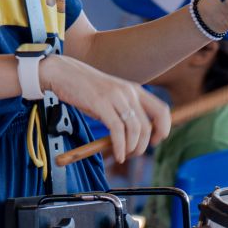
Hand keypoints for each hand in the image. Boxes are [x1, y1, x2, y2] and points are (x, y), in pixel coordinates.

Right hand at [39, 55, 171, 163]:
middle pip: (148, 125)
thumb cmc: (86, 88)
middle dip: (143, 145)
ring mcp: (115, 97)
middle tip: (133, 153)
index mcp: (134, 90)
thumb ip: (125, 110)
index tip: (155, 141)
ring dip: (132, 148)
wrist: (64, 73)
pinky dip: (120, 147)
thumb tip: (136, 136)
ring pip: (135, 130)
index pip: (162, 110)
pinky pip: (118, 131)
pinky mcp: (101, 104)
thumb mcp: (112, 96)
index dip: (163, 129)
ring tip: (124, 155)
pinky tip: (117, 154)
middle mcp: (129, 92)